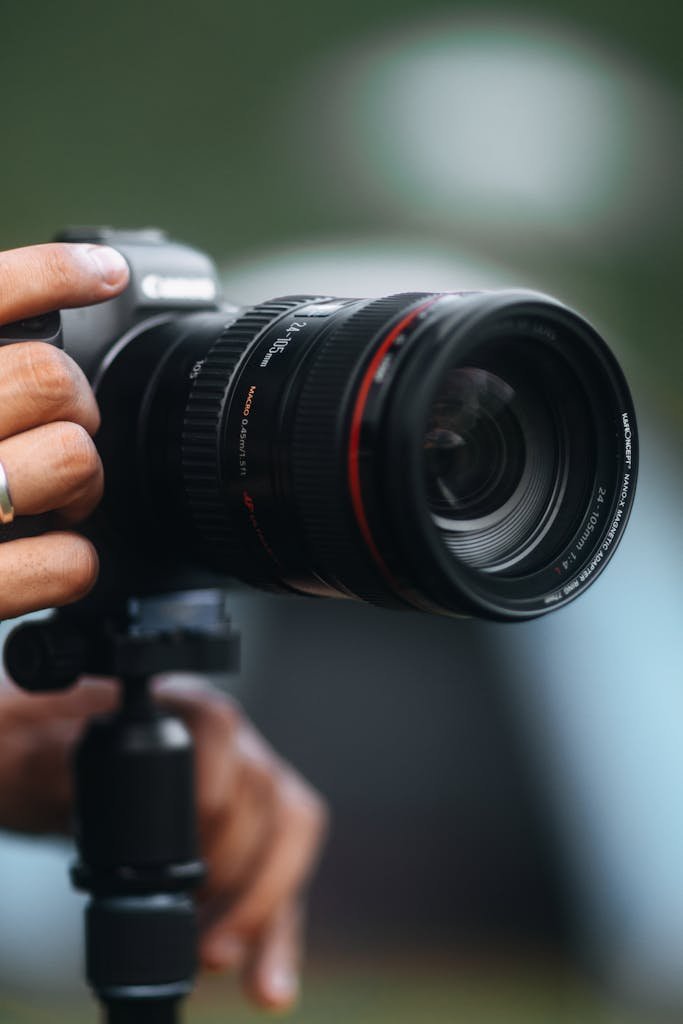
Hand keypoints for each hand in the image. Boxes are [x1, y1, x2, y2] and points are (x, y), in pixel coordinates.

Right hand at [0, 241, 128, 618]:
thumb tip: (29, 311)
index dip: (55, 271)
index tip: (106, 271)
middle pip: (48, 380)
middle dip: (76, 405)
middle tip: (60, 430)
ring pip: (71, 458)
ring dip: (83, 482)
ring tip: (52, 500)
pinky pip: (68, 562)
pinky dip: (74, 561)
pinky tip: (48, 558)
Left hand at [0, 675, 327, 1010]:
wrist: (46, 775)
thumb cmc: (41, 752)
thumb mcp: (37, 747)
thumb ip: (60, 755)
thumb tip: (70, 758)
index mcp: (175, 702)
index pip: (219, 724)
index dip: (212, 785)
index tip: (190, 841)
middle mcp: (224, 739)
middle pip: (263, 789)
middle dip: (233, 869)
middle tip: (193, 923)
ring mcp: (246, 786)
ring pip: (287, 832)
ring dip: (264, 905)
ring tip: (217, 957)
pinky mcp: (251, 840)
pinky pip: (282, 878)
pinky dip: (279, 935)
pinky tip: (269, 987)